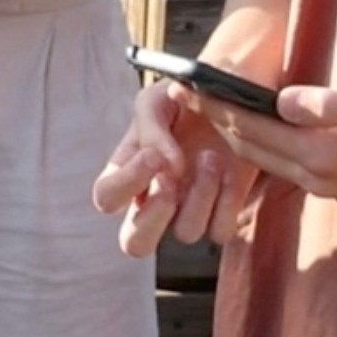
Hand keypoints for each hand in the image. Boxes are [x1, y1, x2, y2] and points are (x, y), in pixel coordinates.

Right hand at [91, 83, 237, 255]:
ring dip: (200, 194)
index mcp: (128, 169)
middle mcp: (153, 198)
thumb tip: (168, 167)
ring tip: (210, 157)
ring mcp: (188, 209)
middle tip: (170, 182)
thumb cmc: (184, 96)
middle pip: (134, 243)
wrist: (229, 94)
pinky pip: (220, 230)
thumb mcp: (157, 98)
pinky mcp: (221, 213)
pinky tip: (229, 168)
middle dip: (152, 218)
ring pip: (186, 232)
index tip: (152, 156)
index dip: (125, 183)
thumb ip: (152, 128)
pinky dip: (226, 199)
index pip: (106, 196)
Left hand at [201, 82, 336, 202]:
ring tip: (207, 106)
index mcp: (322, 156)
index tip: (188, 85)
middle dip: (215, 120)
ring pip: (262, 157)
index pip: (254, 129)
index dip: (218, 106)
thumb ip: (333, 105)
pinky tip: (250, 126)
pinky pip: (280, 163)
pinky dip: (257, 144)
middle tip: (182, 93)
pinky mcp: (333, 182)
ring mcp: (323, 183)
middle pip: (249, 146)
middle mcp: (315, 177)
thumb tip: (283, 100)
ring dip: (232, 132)